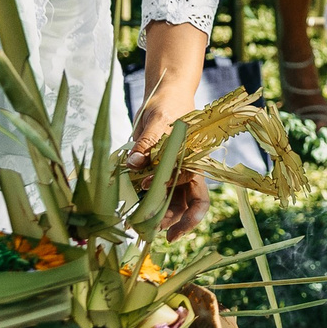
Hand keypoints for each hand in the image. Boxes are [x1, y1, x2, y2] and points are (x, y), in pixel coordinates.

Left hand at [125, 107, 210, 237]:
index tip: (146, 186)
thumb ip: (146, 143)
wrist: (165, 93)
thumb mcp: (157, 120)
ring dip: (159, 217)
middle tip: (153, 234)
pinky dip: (147, 205)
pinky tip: (133, 213)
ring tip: (139, 228)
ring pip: (174, 203)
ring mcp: (174, 173)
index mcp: (194, 159)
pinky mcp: (159, 172)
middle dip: (173, 220)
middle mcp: (186, 170)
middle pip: (188, 203)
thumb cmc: (168, 103)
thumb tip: (132, 164)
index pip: (194, 187)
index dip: (173, 191)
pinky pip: (157, 194)